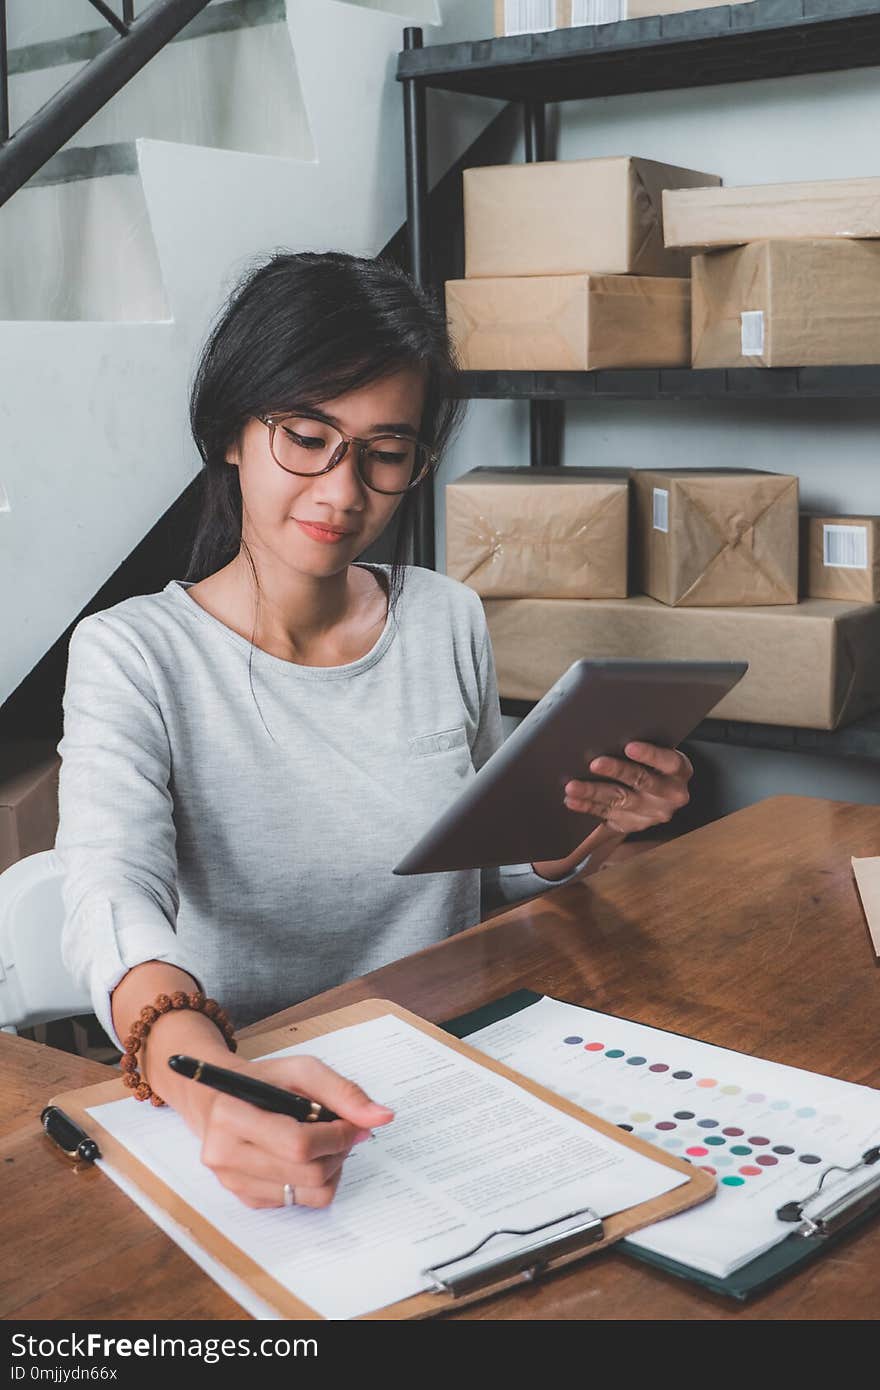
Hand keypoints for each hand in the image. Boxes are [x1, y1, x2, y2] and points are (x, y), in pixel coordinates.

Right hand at [193, 1054, 393, 1209]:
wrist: (221, 1101)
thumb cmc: (264, 1082)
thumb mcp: (302, 1071)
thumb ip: (343, 1092)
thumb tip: (380, 1117)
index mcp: (232, 1115)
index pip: (298, 1144)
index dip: (337, 1136)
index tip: (354, 1124)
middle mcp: (225, 1155)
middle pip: (308, 1173)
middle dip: (338, 1152)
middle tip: (343, 1132)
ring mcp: (233, 1182)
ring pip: (308, 1194)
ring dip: (330, 1168)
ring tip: (324, 1143)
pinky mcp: (245, 1199)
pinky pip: (297, 1202)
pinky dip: (312, 1181)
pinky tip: (302, 1157)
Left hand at [563, 742, 692, 835]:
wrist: (662, 796)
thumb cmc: (655, 764)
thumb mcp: (660, 755)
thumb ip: (645, 747)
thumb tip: (612, 730)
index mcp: (680, 772)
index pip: (669, 762)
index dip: (650, 755)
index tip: (629, 747)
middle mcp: (670, 795)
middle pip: (642, 781)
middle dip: (616, 771)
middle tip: (594, 763)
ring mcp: (652, 813)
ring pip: (620, 800)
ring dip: (594, 792)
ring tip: (573, 786)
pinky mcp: (633, 824)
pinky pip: (607, 814)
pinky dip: (588, 806)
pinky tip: (572, 800)